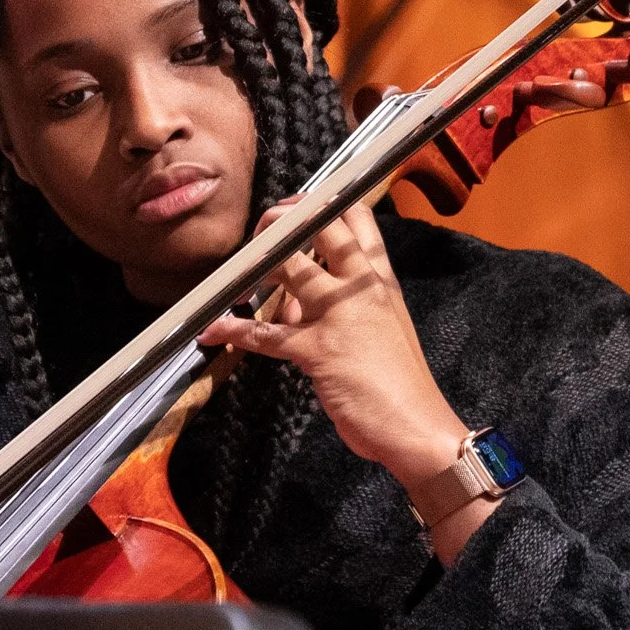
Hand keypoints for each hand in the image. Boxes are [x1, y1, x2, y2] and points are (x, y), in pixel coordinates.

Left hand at [197, 201, 487, 546]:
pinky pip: (265, 333)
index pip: (359, 221)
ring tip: (232, 274)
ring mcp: (337, 316)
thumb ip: (334, 308)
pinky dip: (233, 330)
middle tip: (262, 228)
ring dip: (254, 266)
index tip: (297, 204)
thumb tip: (291, 301)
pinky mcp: (316, 350)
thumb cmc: (400, 383)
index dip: (325, 204)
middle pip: (322, 228)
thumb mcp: (379, 329)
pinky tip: (212, 330)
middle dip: (284, 219)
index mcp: (380, 281)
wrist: (416, 426)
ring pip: (290, 268)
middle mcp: (360, 289)